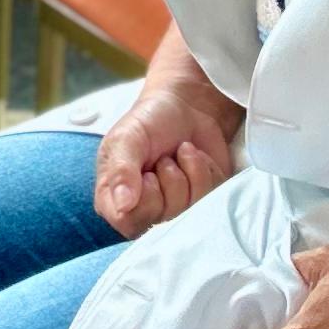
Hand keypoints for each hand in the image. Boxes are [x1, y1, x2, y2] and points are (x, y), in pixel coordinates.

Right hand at [91, 71, 239, 239]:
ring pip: (190, 209)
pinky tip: (195, 157)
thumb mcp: (127, 137)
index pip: (127, 222)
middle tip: (163, 159)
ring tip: (179, 153)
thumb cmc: (149, 121)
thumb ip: (121, 170)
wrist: (186, 106)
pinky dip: (206, 170)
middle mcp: (144, 208)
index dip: (143, 201)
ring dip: (189, 172)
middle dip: (169, 181)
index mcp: (115, 197)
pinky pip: (212, 198)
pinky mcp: (203, 201)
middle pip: (162, 217)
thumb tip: (123, 206)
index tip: (147, 174)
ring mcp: (176, 207)